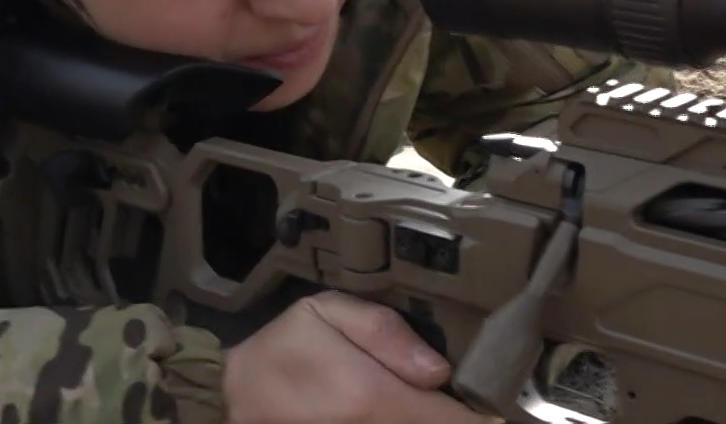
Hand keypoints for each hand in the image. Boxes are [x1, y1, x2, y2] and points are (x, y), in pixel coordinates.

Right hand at [221, 291, 500, 422]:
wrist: (231, 396)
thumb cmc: (278, 350)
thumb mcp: (323, 312)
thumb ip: (384, 333)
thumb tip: (440, 370)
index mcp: (368, 397)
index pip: (449, 421)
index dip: (478, 417)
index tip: (494, 408)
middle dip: (453, 416)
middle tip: (468, 403)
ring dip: (430, 418)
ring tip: (432, 403)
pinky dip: (401, 421)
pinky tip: (401, 409)